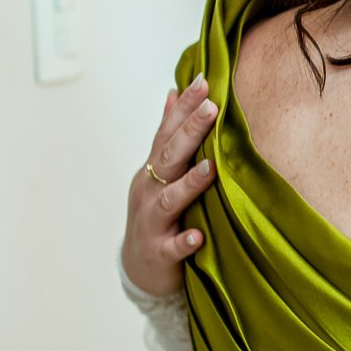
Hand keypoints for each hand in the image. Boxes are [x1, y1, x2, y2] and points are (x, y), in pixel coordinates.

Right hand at [122, 77, 218, 296]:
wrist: (139, 270)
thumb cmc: (157, 215)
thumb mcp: (159, 173)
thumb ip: (166, 135)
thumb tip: (174, 92)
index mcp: (153, 169)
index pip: (168, 132)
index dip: (185, 107)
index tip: (205, 81)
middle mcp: (150, 191)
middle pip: (169, 157)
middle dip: (189, 132)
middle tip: (212, 108)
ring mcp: (152, 222)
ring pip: (169, 200)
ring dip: (189, 184)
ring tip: (210, 168)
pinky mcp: (158, 253)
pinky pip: (171, 248)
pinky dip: (183, 242)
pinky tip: (197, 237)